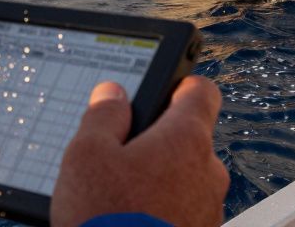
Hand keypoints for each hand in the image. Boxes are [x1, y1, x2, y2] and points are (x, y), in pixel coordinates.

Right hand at [51, 76, 228, 226]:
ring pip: (188, 179)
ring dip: (163, 181)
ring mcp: (209, 208)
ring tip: (123, 197)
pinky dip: (165, 211)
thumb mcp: (85, 156)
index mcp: (185, 138)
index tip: (165, 86)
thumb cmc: (106, 219)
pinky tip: (135, 221)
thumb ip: (102, 116)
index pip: (201, 91)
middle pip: (190, 139)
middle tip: (122, 154)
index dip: (181, 83)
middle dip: (160, 143)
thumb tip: (112, 93)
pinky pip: (185, 211)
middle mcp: (208, 170)